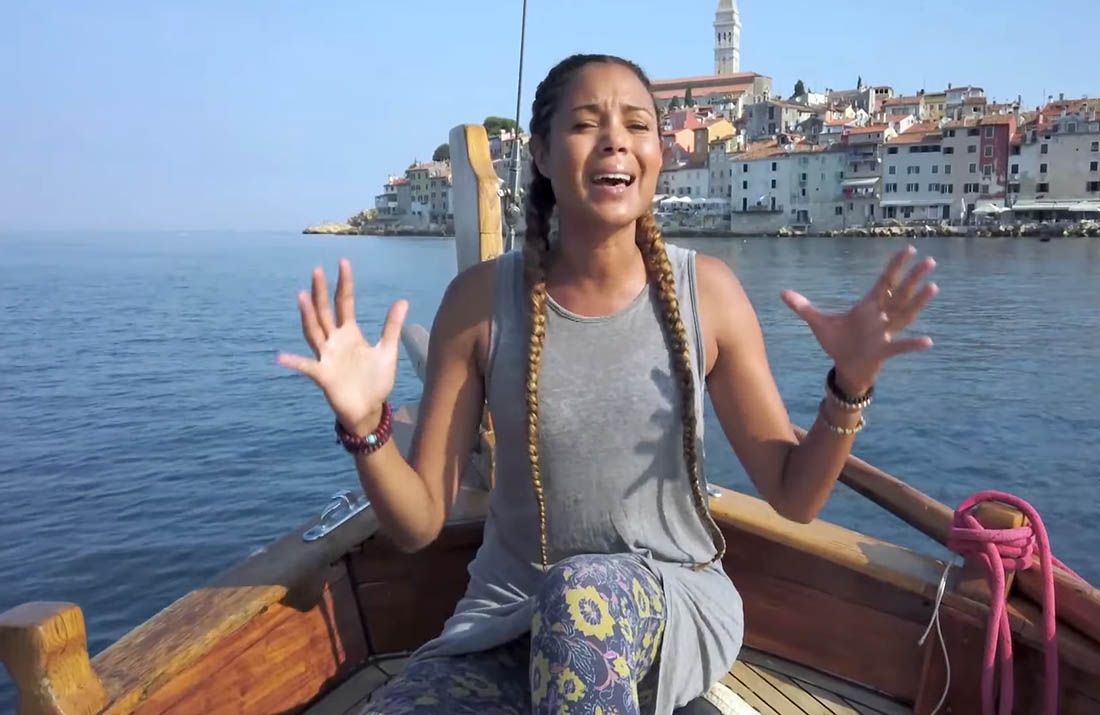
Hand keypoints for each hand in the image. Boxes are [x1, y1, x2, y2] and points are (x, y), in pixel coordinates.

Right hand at [276, 258, 407, 435]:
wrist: (370, 409)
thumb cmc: (376, 380)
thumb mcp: (387, 351)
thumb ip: (391, 327)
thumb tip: (402, 300)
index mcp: (350, 333)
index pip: (344, 302)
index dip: (344, 283)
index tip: (343, 262)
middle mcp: (334, 341)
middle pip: (324, 312)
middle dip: (321, 292)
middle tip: (316, 270)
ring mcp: (327, 356)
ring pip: (314, 332)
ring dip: (308, 315)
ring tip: (302, 296)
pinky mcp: (323, 375)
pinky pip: (307, 367)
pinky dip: (294, 362)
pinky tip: (281, 357)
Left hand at [780, 245, 937, 395]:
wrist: (845, 367)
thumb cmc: (838, 342)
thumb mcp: (818, 323)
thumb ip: (803, 307)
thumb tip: (782, 293)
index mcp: (868, 306)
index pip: (884, 282)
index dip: (895, 266)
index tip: (908, 249)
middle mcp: (881, 316)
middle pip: (900, 294)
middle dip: (914, 278)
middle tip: (930, 261)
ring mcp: (885, 333)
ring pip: (905, 315)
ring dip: (919, 303)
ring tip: (933, 287)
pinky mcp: (884, 350)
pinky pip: (900, 347)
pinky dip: (912, 344)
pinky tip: (928, 341)